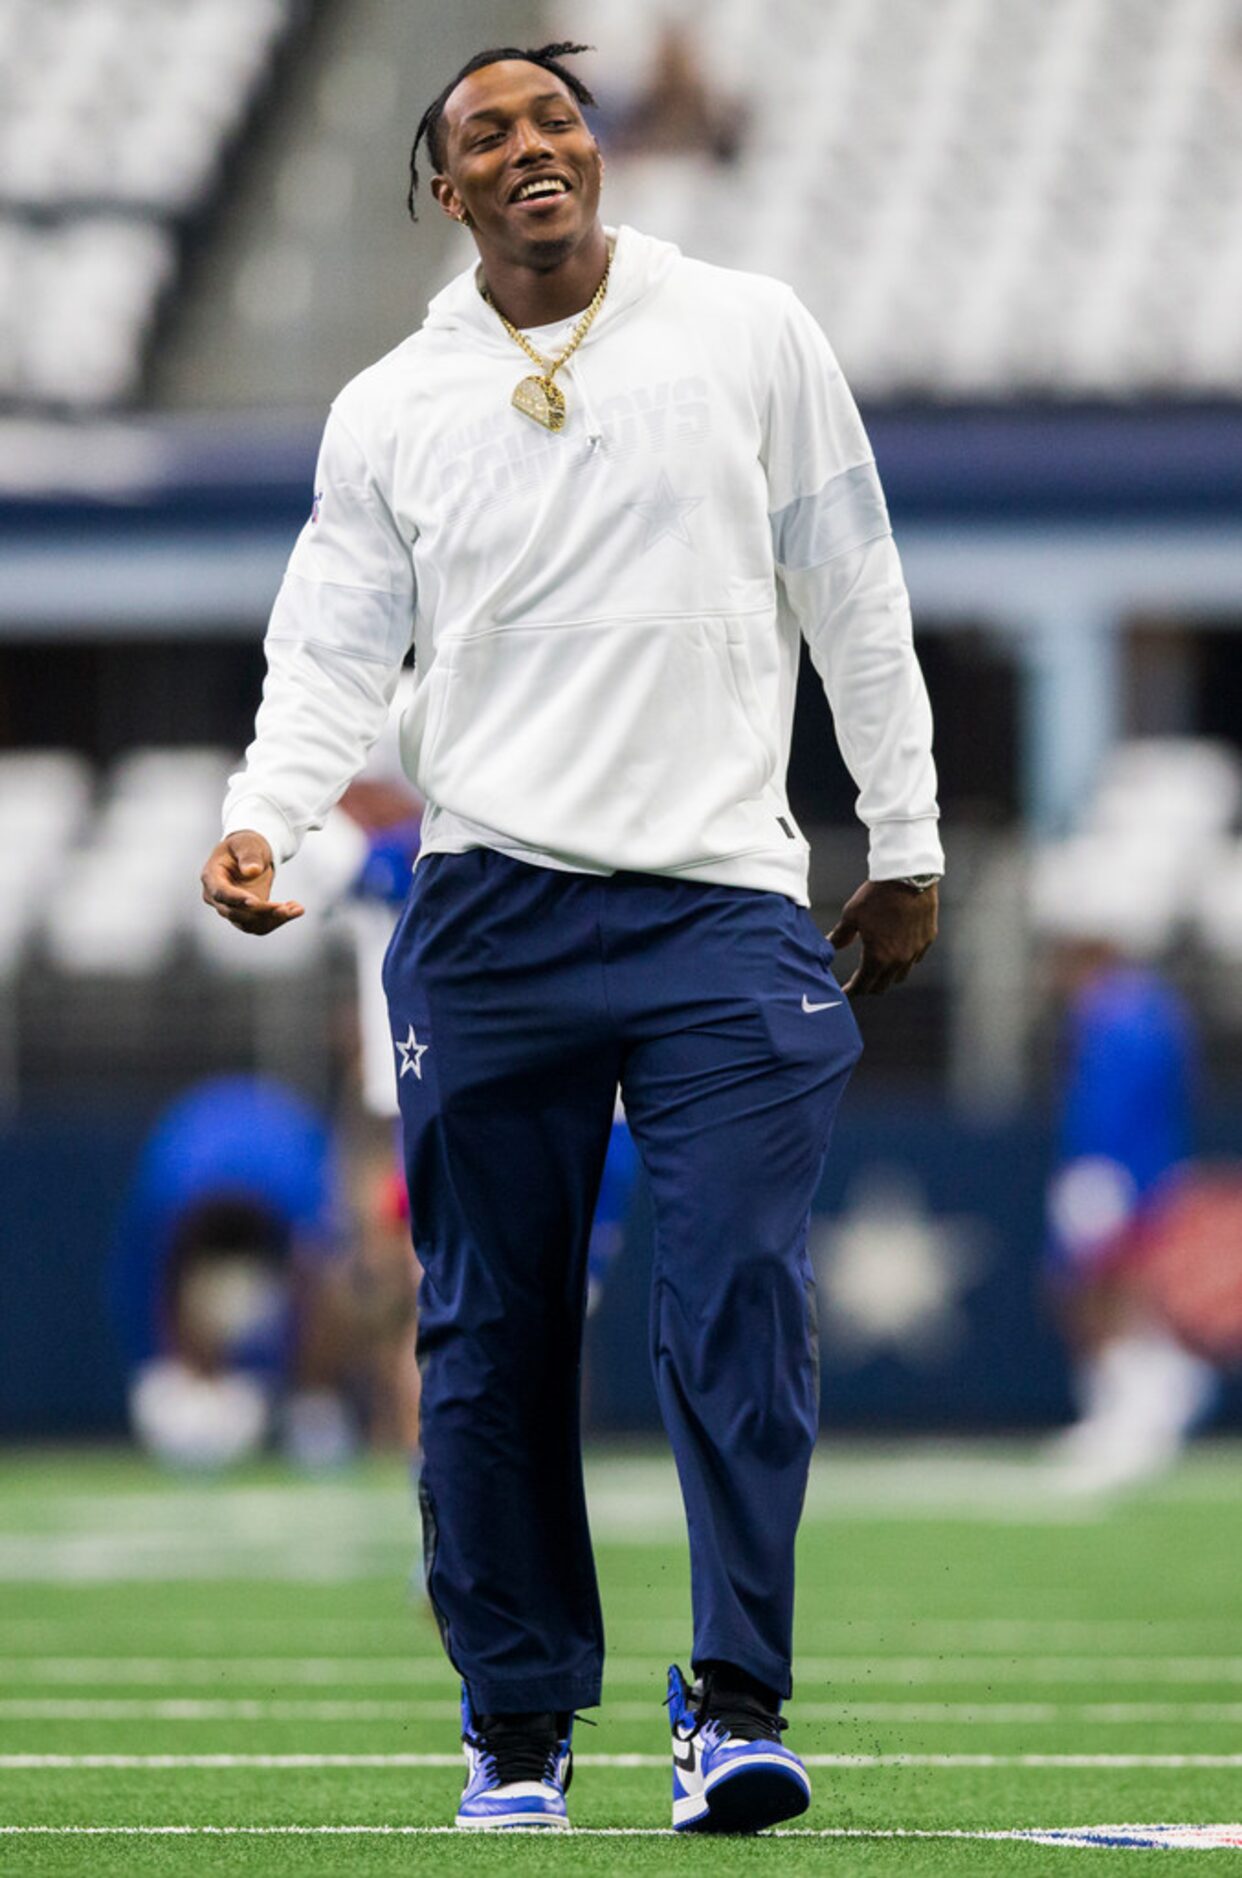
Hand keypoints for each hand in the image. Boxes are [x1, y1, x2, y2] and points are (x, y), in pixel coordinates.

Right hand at [200, 831, 304, 935]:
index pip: (220, 893)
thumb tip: (251, 870)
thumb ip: (248, 855)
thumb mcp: (247, 843)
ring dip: (273, 920)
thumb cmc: (244, 845)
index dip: (236, 899)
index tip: (254, 902)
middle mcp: (217, 898)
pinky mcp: (246, 916)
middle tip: (285, 908)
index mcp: (211, 877)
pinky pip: (260, 925)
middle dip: (261, 912)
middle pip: (235, 913)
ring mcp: (231, 909)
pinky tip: (295, 910)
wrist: (250, 855)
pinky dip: (278, 921)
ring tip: (296, 909)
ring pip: (249, 924)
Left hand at [828, 878, 937, 997]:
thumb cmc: (877, 895)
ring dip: (887, 976)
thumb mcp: (852, 915)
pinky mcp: (928, 939)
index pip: (863, 985)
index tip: (845, 992)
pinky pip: (915, 959)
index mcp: (878, 958)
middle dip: (868, 986)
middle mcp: (899, 960)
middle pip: (882, 986)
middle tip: (859, 981)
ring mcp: (916, 951)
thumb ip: (841, 936)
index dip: (852, 991)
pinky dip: (904, 961)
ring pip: (901, 975)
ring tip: (878, 969)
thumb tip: (829, 947)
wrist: (908, 876)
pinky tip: (897, 952)